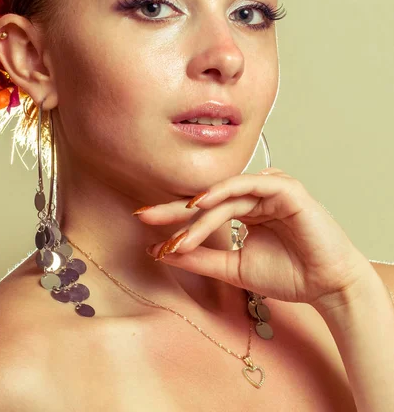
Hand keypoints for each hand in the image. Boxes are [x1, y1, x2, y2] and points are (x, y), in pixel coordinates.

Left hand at [134, 168, 372, 312]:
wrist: (326, 286)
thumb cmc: (288, 275)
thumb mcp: (234, 268)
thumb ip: (202, 258)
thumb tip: (164, 251)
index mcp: (245, 210)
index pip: (204, 210)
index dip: (175, 218)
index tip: (146, 228)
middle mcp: (255, 195)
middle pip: (208, 199)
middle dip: (175, 210)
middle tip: (144, 215)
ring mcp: (270, 188)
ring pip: (225, 196)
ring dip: (198, 214)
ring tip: (175, 230)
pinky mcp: (285, 188)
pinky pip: (248, 185)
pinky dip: (224, 191)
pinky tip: (201, 203)